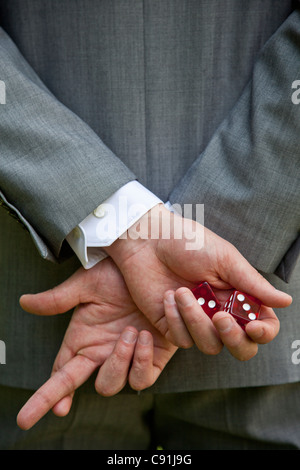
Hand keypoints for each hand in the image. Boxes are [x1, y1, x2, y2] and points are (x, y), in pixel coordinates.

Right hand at [16, 258, 176, 429]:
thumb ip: (57, 299)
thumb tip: (24, 302)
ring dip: (121, 361)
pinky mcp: (153, 359)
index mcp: (84, 339)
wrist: (154, 267)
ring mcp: (127, 358)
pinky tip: (147, 337)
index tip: (27, 417)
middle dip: (80, 386)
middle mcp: (103, 353)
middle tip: (115, 338)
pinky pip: (143, 378)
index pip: (60, 374)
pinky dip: (143, 361)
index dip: (47, 396)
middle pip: (88, 385)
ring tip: (131, 331)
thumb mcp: (87, 285)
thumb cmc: (118, 276)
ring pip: (114, 384)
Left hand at [105, 204, 291, 356]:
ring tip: (182, 290)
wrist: (148, 240)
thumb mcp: (224, 259)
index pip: (261, 326)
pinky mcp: (172, 326)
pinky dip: (176, 319)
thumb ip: (253, 284)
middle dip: (233, 338)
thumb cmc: (188, 242)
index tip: (253, 326)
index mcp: (238, 296)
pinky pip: (182, 339)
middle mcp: (220, 313)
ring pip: (210, 345)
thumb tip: (286, 302)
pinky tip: (168, 296)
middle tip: (219, 317)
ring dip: (196, 320)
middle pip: (240, 347)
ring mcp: (196, 322)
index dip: (264, 333)